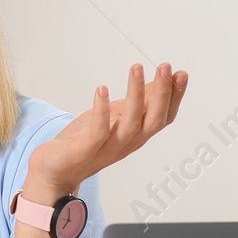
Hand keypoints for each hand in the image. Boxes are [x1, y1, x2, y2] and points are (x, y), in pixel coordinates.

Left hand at [27, 63, 188, 193]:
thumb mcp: (116, 117)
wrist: (55, 171)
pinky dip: (101, 111)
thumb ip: (138, 102)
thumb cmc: (86, 141)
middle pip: (154, 120)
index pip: (164, 117)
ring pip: (131, 123)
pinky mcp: (86, 150)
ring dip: (136, 95)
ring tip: (137, 68)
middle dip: (163, 93)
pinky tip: (102, 90)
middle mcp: (128, 143)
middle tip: (165, 67)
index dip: (175, 97)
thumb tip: (161, 81)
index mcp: (137, 135)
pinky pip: (99, 131)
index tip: (181, 74)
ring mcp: (108, 148)